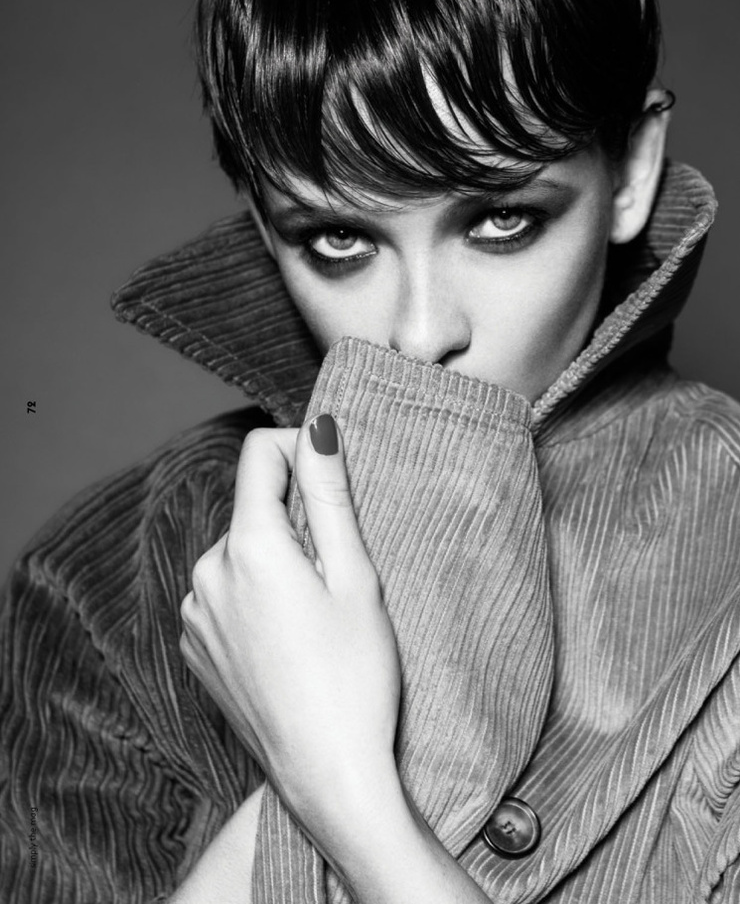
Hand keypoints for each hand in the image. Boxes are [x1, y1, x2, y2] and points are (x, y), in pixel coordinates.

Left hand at [179, 416, 400, 830]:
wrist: (328, 778)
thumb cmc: (356, 679)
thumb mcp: (355, 578)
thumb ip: (329, 495)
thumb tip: (317, 429)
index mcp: (249, 549)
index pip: (260, 453)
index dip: (300, 450)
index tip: (333, 478)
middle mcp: (207, 574)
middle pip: (252, 508)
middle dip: (294, 521)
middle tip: (337, 576)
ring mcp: (194, 614)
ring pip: (239, 552)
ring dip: (274, 562)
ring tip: (314, 618)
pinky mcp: (195, 648)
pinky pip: (223, 594)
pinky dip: (254, 597)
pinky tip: (288, 642)